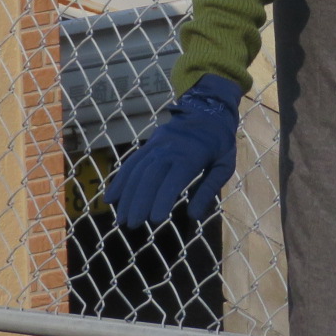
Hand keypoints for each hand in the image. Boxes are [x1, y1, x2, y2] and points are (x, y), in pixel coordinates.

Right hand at [104, 75, 242, 228]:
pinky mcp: (148, 144)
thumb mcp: (224, 165)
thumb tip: (194, 216)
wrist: (207, 110)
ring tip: (120, 218)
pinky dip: (119, 180)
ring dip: (126, 195)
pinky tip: (110, 197)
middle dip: (139, 202)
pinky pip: (131, 163)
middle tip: (131, 225)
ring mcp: (156, 146)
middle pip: (150, 177)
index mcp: (191, 156)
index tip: (155, 219)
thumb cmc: (219, 143)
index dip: (163, 199)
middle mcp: (169, 149)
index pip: (173, 180)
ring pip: (137, 171)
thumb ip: (209, 190)